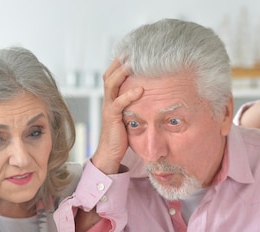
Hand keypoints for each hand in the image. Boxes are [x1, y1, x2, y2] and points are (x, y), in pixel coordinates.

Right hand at [90, 58, 142, 174]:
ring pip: (111, 84)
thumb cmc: (123, 135)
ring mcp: (108, 108)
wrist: (111, 153)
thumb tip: (152, 92)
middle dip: (120, 61)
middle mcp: (108, 100)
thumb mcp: (131, 115)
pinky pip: (118, 103)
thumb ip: (136, 103)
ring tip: (133, 62)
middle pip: (109, 74)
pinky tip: (140, 89)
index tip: (134, 50)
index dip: (121, 61)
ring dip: (122, 72)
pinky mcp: (111, 118)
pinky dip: (129, 95)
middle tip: (133, 50)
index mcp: (112, 98)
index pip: (113, 74)